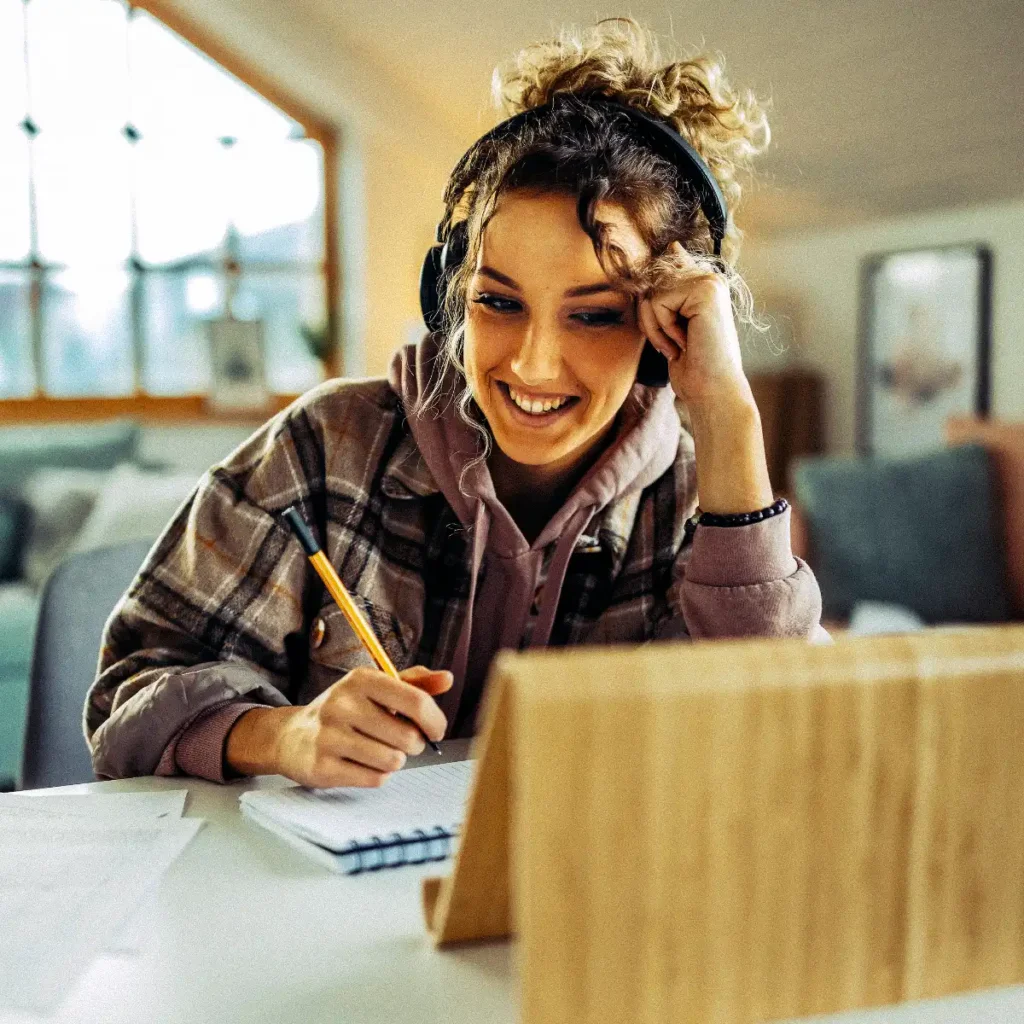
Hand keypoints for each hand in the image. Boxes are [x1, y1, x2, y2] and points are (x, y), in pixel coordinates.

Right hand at [225, 665, 451, 787]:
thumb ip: (414, 684)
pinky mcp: (322, 767)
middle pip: (408, 738)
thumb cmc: (346, 711)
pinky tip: (360, 763)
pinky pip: (374, 779)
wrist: (293, 736)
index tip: (435, 731)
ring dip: (393, 760)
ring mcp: (329, 736)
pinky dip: (376, 775)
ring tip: (377, 750)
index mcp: (361, 679)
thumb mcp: (376, 689)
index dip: (435, 721)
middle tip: (399, 741)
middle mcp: (342, 704)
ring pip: (394, 761)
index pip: (416, 701)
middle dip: (413, 745)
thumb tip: (447, 678)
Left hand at [636, 241, 772, 513]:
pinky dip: (662, 329)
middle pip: (651, 282)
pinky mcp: (706, 290)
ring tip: (680, 344)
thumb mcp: (673, 324)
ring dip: (656, 327)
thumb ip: (669, 290)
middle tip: (674, 343)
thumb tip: (672, 248)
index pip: (670, 262)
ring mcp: (710, 282)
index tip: (669, 268)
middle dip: (651, 318)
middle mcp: (710, 278)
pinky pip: (658, 302)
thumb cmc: (693, 366)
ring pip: (652, 292)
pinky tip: (684, 343)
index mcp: (705, 284)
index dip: (658, 279)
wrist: (712, 391)